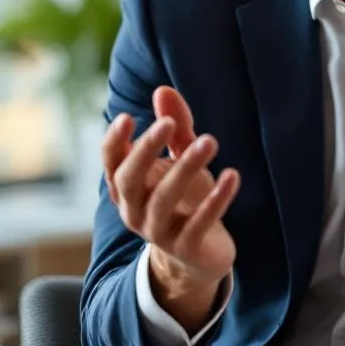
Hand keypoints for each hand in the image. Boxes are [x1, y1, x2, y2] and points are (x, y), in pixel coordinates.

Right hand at [102, 86, 240, 332]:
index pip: (111, 163)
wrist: (199, 256)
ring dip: (185, 169)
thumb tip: (162, 89)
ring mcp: (158, 232)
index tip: (129, 117)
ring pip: (163, 200)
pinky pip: (198, 224)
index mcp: (127, 187)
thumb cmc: (185, 198)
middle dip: (146, 151)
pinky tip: (232, 175)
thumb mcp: (180, 159)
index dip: (115, 142)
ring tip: (209, 141)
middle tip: (168, 123)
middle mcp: (134, 210)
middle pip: (130, 180)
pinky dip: (215, 200)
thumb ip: (174, 127)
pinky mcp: (186, 248)